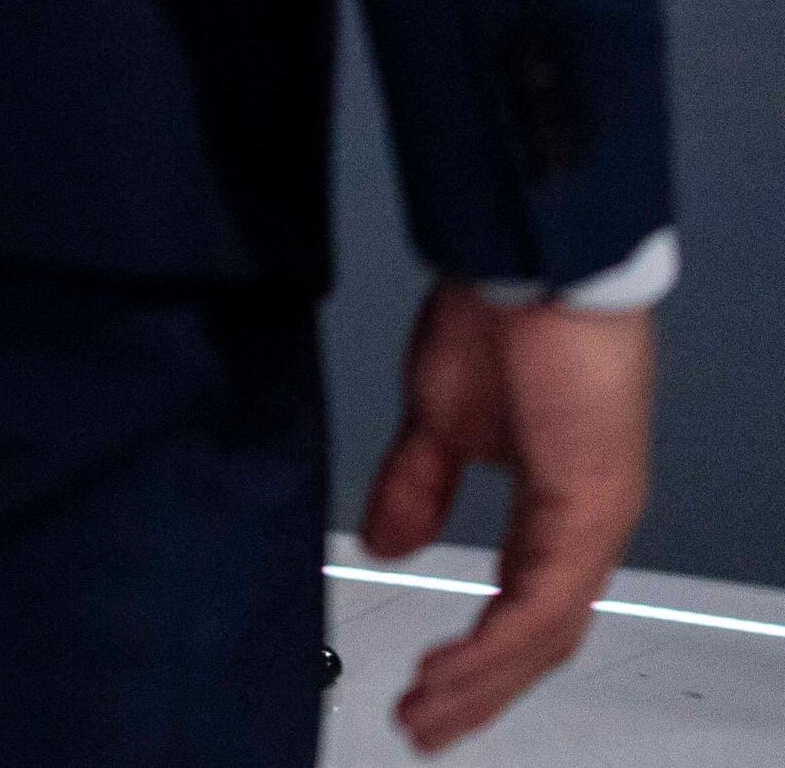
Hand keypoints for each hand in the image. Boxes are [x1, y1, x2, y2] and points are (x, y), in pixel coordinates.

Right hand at [363, 279, 655, 750]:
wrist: (534, 263)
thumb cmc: (501, 319)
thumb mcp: (435, 419)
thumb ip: (416, 488)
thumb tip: (388, 545)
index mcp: (560, 503)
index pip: (525, 606)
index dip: (479, 655)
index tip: (424, 689)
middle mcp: (590, 522)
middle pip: (543, 637)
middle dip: (480, 689)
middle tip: (424, 726)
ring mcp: (597, 517)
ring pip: (546, 631)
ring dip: (483, 678)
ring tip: (427, 710)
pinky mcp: (591, 507)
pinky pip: (543, 599)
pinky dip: (497, 641)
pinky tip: (456, 664)